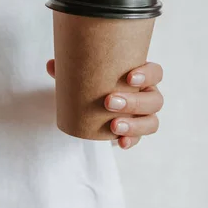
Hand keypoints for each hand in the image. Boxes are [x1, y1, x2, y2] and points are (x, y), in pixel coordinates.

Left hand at [46, 60, 163, 148]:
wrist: (92, 106)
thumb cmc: (94, 84)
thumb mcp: (84, 75)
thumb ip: (70, 69)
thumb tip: (52, 64)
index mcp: (141, 77)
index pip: (155, 73)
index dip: (147, 75)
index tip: (129, 78)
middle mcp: (147, 96)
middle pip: (154, 100)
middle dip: (134, 102)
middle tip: (108, 102)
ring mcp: (144, 116)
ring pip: (151, 122)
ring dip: (134, 124)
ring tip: (113, 125)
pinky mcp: (135, 133)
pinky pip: (139, 139)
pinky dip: (131, 141)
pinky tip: (120, 143)